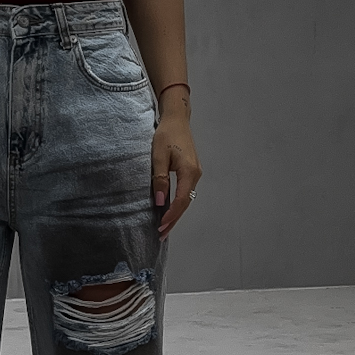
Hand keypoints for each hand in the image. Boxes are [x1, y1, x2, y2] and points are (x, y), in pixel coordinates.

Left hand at [151, 109, 200, 239]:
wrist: (176, 119)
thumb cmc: (166, 134)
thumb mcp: (159, 156)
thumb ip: (160, 178)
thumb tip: (161, 201)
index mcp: (190, 172)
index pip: (181, 200)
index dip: (171, 215)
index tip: (161, 226)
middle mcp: (196, 175)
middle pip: (186, 203)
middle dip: (174, 219)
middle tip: (161, 234)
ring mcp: (195, 173)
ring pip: (186, 199)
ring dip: (175, 213)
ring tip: (164, 227)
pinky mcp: (191, 171)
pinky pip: (185, 192)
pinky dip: (177, 203)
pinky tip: (169, 210)